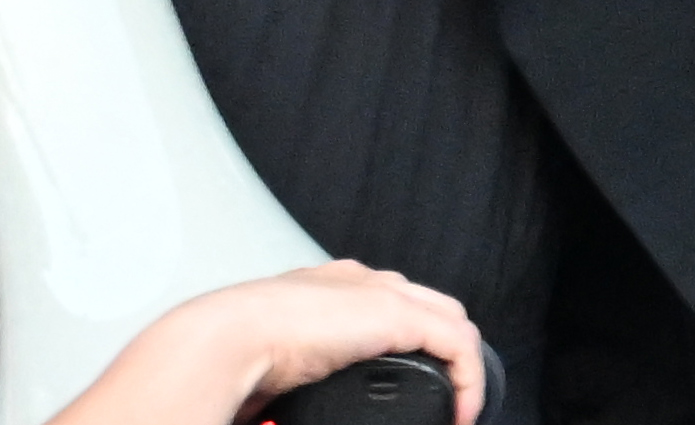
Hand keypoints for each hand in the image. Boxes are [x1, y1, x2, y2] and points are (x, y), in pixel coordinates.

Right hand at [49, 262, 488, 424]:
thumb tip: (282, 416)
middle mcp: (354, 282)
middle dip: (442, 352)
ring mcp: (377, 292)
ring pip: (450, 321)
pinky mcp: (396, 313)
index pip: (386, 304)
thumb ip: (300, 373)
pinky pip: (459, 346)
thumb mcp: (280, 365)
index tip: (412, 391)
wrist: (226, 339)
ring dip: (460, 368)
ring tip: (456, 408)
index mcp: (324, 289)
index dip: (409, 345)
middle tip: (441, 399)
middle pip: (427, 306)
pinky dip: (468, 381)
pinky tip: (459, 412)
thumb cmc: (236, 356)